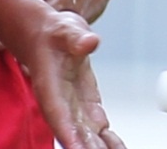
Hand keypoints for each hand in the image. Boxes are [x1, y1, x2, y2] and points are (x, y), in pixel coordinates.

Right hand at [0, 6, 126, 148]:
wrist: (48, 37)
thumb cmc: (52, 33)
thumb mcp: (65, 29)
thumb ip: (77, 36)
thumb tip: (90, 41)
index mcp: (50, 89)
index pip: (59, 117)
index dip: (69, 135)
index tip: (78, 148)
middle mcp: (61, 106)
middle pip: (75, 136)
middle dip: (87, 147)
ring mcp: (75, 110)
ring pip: (88, 137)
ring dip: (100, 147)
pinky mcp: (88, 108)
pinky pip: (99, 131)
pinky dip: (109, 141)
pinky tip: (118, 147)